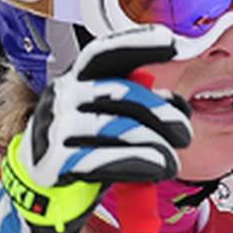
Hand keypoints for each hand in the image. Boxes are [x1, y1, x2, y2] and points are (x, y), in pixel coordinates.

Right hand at [1, 25, 192, 232]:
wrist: (47, 189)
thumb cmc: (89, 145)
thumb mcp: (115, 117)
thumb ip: (144, 103)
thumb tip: (177, 104)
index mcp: (80, 77)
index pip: (105, 53)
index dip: (138, 44)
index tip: (171, 43)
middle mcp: (64, 94)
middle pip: (121, 92)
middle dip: (161, 114)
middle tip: (185, 135)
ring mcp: (54, 126)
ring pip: (115, 127)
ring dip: (154, 146)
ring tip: (171, 162)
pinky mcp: (52, 161)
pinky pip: (102, 160)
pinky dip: (138, 164)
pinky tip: (157, 169)